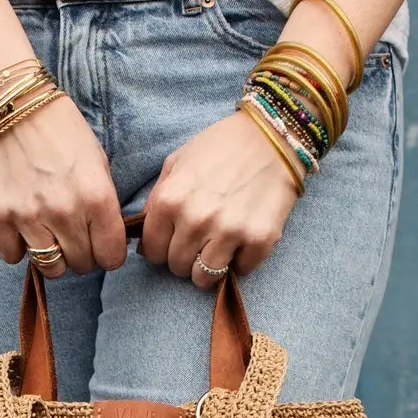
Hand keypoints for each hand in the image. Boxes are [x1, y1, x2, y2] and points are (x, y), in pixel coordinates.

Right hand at [0, 95, 126, 277]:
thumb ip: (104, 205)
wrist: (12, 104)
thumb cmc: (61, 131)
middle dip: (80, 253)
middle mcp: (65, 212)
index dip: (108, 253)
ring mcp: (29, 216)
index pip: (112, 257)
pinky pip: (13, 256)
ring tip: (48, 233)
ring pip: (50, 268)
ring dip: (52, 256)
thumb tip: (105, 241)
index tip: (100, 244)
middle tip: (72, 233)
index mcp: (96, 197)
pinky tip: (21, 225)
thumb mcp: (98, 162)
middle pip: (81, 265)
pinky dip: (18, 246)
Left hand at [141, 110, 299, 287]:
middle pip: (178, 267)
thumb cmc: (220, 149)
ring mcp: (228, 231)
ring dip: (209, 267)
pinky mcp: (259, 240)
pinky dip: (241, 260)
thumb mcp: (176, 163)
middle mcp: (195, 219)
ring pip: (204, 279)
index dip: (163, 248)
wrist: (272, 137)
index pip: (152, 253)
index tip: (175, 240)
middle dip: (186, 257)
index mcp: (169, 200)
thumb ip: (158, 199)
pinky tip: (243, 239)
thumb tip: (145, 235)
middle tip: (201, 239)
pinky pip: (240, 271)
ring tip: (218, 247)